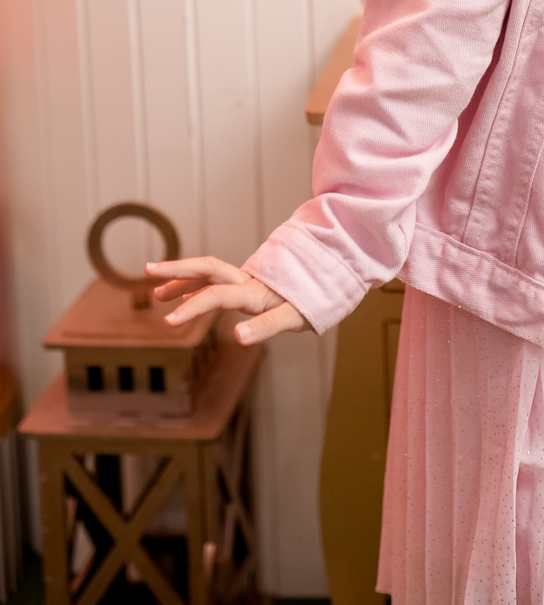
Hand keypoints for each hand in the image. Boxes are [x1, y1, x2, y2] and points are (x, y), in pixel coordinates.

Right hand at [146, 257, 309, 345]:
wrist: (334, 273)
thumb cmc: (316, 299)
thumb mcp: (296, 317)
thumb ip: (267, 326)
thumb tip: (237, 336)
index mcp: (255, 291)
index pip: (216, 295)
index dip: (193, 307)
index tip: (170, 321)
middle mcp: (247, 281)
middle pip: (207, 268)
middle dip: (177, 269)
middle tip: (148, 270)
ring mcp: (247, 280)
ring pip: (209, 273)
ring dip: (182, 279)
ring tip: (157, 293)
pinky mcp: (249, 284)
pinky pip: (217, 282)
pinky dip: (197, 286)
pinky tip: (183, 297)